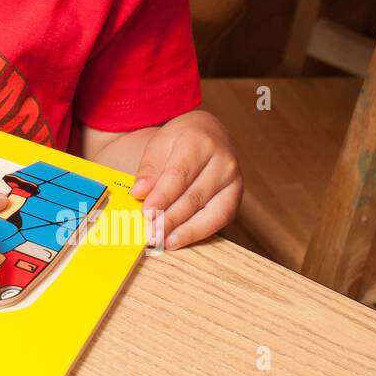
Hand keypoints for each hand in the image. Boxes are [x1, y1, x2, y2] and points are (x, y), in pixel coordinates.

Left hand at [131, 110, 241, 249]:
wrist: (209, 134)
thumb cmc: (181, 139)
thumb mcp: (160, 144)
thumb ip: (149, 169)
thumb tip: (139, 192)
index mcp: (200, 142)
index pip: (179, 175)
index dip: (162, 197)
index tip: (146, 213)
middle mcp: (223, 162)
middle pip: (194, 196)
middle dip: (170, 218)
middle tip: (150, 234)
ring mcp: (234, 181)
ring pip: (209, 212)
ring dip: (184, 230)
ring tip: (162, 241)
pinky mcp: (236, 198)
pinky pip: (219, 220)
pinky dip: (197, 232)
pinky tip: (177, 239)